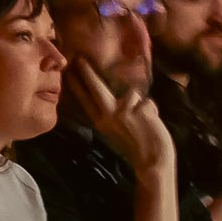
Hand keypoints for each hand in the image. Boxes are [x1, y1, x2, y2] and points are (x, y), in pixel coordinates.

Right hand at [73, 58, 172, 176]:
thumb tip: (114, 97)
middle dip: (88, 73)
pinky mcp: (141, 108)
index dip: (76, 85)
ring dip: (140, 104)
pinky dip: (152, 110)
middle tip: (81, 60)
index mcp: (101, 122)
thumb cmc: (135, 147)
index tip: (68, 73)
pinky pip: (148, 102)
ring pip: (132, 94)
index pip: (85, 100)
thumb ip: (112, 114)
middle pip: (97, 88)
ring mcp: (126, 110)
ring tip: (144, 121)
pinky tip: (152, 123)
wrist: (153, 160)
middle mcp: (110, 115)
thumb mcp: (115, 132)